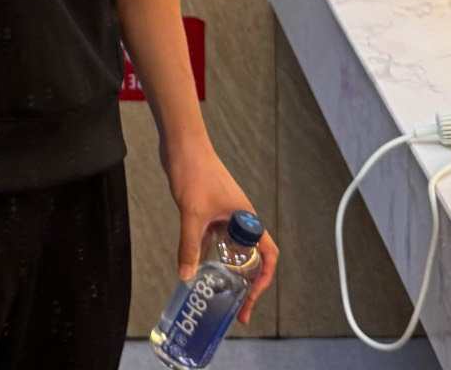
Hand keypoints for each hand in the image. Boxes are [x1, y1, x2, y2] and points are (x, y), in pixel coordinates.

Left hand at [164, 138, 277, 324]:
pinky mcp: (209, 209)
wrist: (182, 142)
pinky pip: (214, 237)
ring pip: (231, 247)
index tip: (252, 296)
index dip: (265, 277)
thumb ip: (190, 245)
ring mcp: (224, 213)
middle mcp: (239, 217)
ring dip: (227, 269)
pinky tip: (196, 266)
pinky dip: (209, 252)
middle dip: (247, 282)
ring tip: (219, 292)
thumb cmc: (195, 170)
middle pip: (251, 255)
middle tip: (237, 307)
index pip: (268, 253)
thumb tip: (186, 275)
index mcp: (246, 217)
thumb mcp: (192, 213)